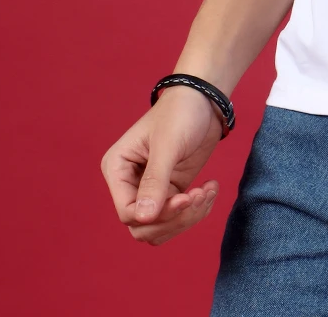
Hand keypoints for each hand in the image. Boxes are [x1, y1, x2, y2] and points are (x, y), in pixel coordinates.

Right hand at [100, 86, 223, 245]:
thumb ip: (154, 182)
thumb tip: (143, 219)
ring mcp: (150, 190)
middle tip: (199, 197)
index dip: (157, 214)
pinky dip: (196, 210)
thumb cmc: (181, 112)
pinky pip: (178, 217)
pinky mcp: (171, 191)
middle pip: (143, 227)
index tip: (185, 198)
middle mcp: (129, 183)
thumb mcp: (167, 145)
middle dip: (174, 218)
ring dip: (188, 217)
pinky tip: (210, 188)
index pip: (127, 212)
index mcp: (117, 169)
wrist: (204, 100)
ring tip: (207, 192)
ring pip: (161, 227)